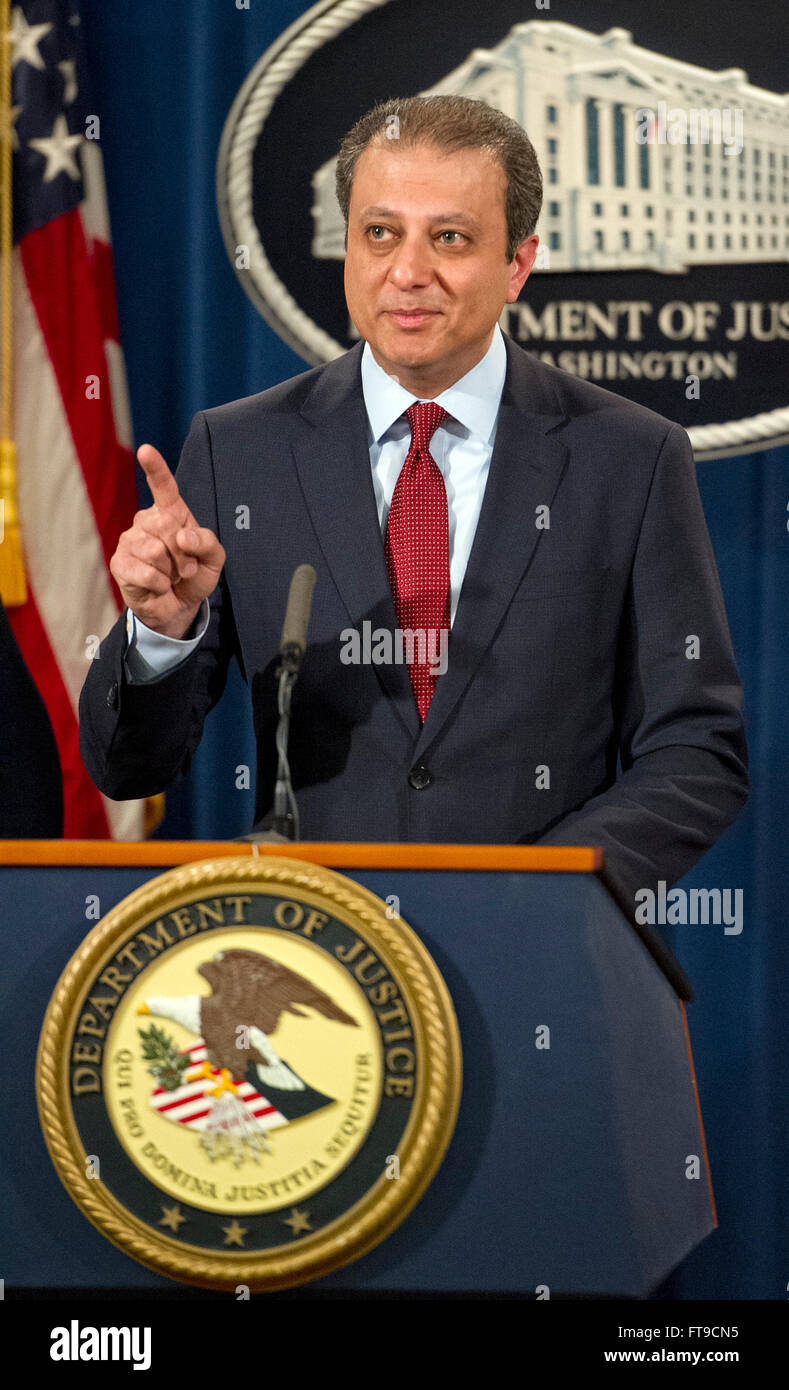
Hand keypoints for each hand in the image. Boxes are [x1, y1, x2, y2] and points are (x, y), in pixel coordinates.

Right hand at [110, 445, 225, 637]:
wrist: (177, 607)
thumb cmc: (193, 576)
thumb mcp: (214, 560)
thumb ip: (208, 542)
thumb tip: (184, 535)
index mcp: (171, 513)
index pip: (164, 487)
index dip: (155, 469)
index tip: (146, 451)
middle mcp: (146, 521)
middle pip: (166, 524)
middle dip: (184, 553)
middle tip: (185, 568)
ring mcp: (130, 540)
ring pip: (154, 550)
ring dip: (171, 571)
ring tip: (169, 576)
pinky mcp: (120, 563)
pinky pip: (145, 571)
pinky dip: (159, 584)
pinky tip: (156, 586)